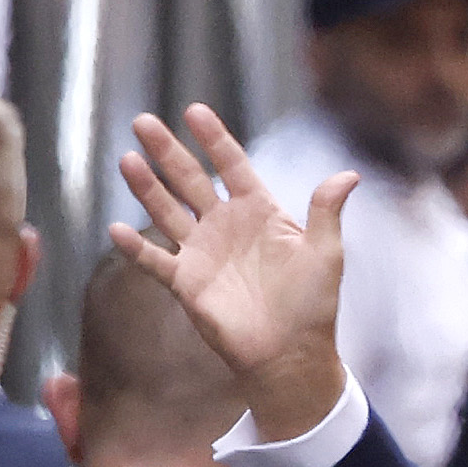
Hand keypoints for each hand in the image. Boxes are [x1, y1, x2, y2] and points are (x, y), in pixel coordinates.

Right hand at [113, 104, 351, 442]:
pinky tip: (116, 229)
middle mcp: (225, 226)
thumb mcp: (325, 254)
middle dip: (167, 151)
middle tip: (143, 121)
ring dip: (146, 187)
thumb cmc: (313, 306)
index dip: (214, 139)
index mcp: (258, 212)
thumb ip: (327, 212)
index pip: (232, 165)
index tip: (194, 111)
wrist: (291, 356)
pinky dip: (136, 248)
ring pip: (166, 212)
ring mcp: (202, 253)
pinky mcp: (187, 284)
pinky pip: (156, 262)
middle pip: (190, 179)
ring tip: (128, 159)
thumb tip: (350, 174)